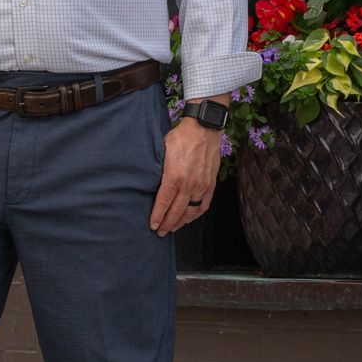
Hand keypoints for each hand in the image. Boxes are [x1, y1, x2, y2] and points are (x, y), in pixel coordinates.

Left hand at [150, 113, 222, 236]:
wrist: (204, 128)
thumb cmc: (181, 137)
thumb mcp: (162, 150)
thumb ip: (159, 170)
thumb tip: (151, 182)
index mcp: (174, 177)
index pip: (163, 203)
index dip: (158, 217)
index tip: (153, 226)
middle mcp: (189, 185)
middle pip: (176, 211)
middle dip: (167, 224)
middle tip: (160, 232)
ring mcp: (201, 185)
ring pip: (190, 211)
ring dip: (181, 222)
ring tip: (173, 228)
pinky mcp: (210, 183)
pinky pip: (204, 205)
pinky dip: (196, 214)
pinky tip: (190, 219)